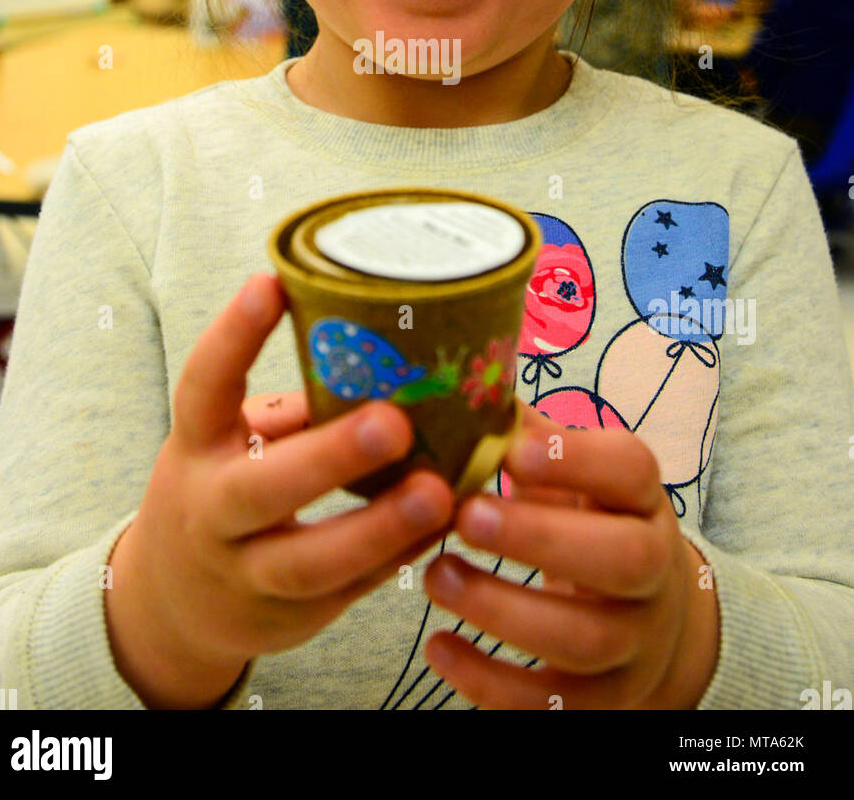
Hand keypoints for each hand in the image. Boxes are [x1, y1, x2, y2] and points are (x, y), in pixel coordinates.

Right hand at [106, 274, 453, 704]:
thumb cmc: (223, 486)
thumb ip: (297, 407)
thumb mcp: (232, 439)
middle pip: (260, 490)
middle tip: (393, 422)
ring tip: (437, 492)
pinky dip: (399, 557)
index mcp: (196, 446)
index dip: (233, 336)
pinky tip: (444, 523)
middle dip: (329, 457)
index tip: (270, 283)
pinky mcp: (290, 619)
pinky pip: (349, 591)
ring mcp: (246, 575)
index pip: (203, 387)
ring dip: (379, 528)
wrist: (173, 604)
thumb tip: (389, 355)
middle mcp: (211, 512)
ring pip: (308, 563)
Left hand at [422, 404, 719, 709]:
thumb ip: (525, 434)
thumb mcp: (573, 475)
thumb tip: (454, 382)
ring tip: (435, 577)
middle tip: (464, 516)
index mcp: (641, 499)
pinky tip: (439, 648)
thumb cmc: (585, 521)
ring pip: (583, 638)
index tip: (512, 449)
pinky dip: (491, 683)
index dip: (576, 459)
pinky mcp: (604, 702)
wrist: (646, 617)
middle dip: (539, 538)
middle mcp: (652, 570)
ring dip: (502, 609)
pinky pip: (553, 705)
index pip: (632, 470)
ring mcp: (634, 642)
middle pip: (621, 559)